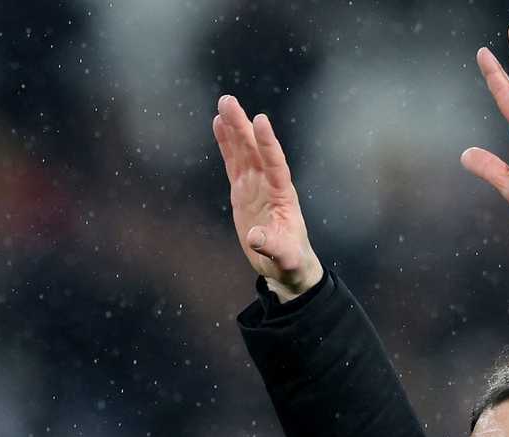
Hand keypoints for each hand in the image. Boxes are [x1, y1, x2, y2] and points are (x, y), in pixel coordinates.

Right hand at [212, 95, 321, 300]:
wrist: (286, 264)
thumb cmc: (290, 260)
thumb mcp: (284, 257)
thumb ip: (272, 246)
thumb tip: (255, 238)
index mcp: (282, 195)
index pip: (275, 164)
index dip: (267, 143)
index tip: (260, 120)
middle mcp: (270, 184)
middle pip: (255, 150)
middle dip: (242, 126)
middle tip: (228, 101)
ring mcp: (256, 185)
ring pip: (243, 151)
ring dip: (234, 128)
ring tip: (224, 104)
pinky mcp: (243, 189)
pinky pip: (233, 162)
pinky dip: (226, 144)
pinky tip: (218, 123)